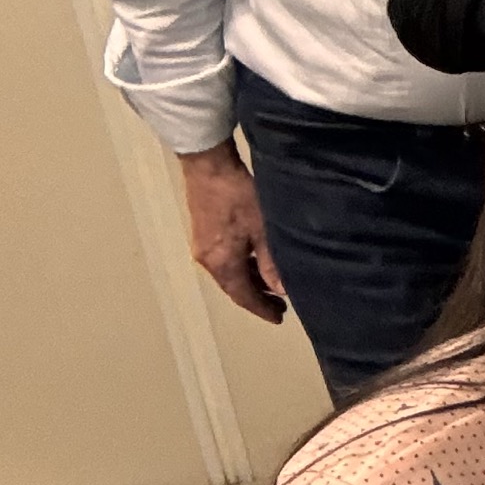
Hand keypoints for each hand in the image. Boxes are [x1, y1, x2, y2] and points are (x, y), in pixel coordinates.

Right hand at [177, 142, 284, 320]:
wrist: (209, 166)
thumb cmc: (240, 195)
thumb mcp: (263, 229)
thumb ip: (272, 261)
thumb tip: (282, 289)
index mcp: (221, 263)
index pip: (243, 296)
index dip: (261, 309)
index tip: (279, 318)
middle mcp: (207, 260)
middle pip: (235, 286)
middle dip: (258, 297)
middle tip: (281, 305)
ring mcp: (202, 246)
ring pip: (230, 273)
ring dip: (251, 281)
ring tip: (274, 285)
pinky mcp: (203, 233)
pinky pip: (225, 260)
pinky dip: (242, 267)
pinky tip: (257, 262)